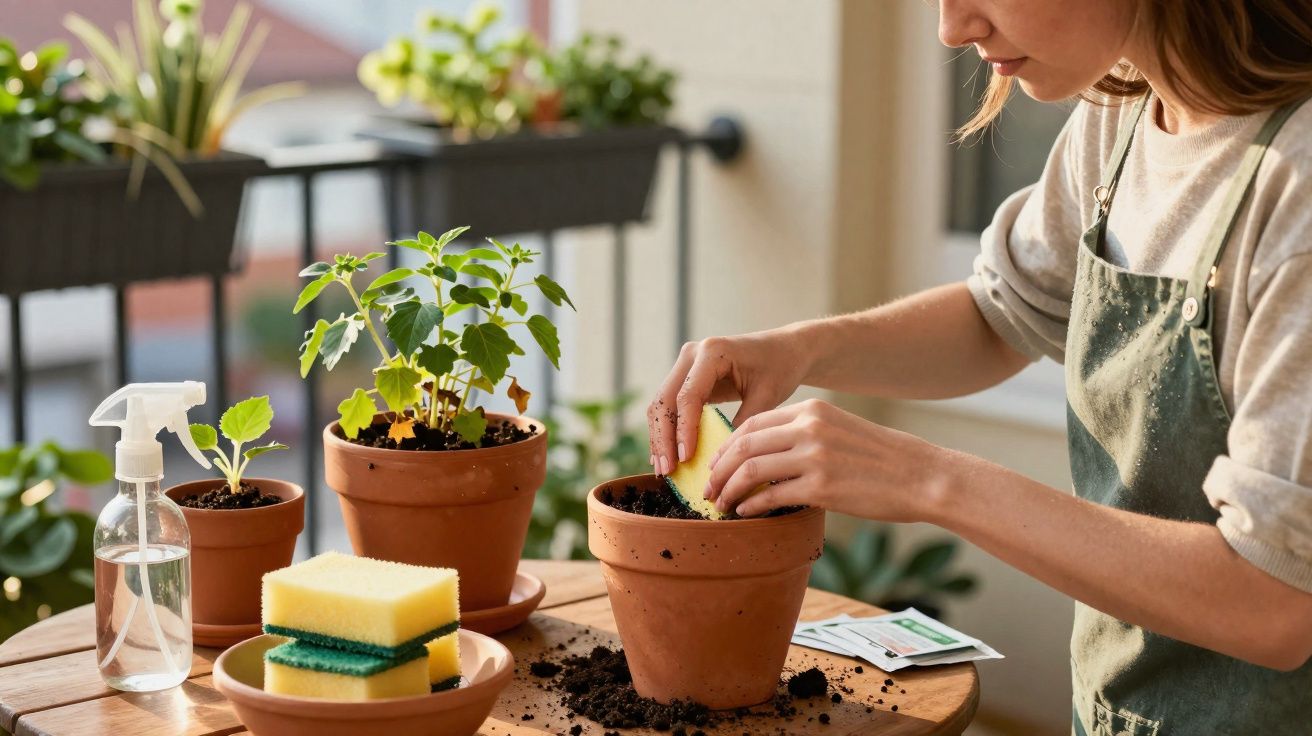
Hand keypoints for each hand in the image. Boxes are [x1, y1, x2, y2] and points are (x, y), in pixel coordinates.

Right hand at [646, 330, 808, 474]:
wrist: (783, 349)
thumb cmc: (779, 368)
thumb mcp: (767, 396)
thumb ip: (744, 424)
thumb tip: (722, 460)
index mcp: (713, 352)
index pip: (688, 396)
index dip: (684, 430)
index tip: (686, 459)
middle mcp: (692, 354)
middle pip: (665, 400)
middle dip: (664, 438)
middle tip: (667, 470)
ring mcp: (685, 364)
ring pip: (660, 404)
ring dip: (659, 438)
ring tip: (663, 469)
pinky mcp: (685, 376)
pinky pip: (668, 406)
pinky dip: (666, 431)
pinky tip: (666, 456)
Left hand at [704, 398, 956, 519]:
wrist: (922, 476)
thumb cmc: (882, 459)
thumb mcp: (840, 430)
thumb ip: (804, 435)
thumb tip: (765, 456)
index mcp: (811, 411)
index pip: (752, 424)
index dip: (727, 446)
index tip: (716, 465)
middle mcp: (809, 428)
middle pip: (743, 445)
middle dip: (718, 469)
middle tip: (708, 488)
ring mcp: (814, 457)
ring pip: (750, 471)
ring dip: (728, 490)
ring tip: (721, 505)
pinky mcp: (821, 487)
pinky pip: (770, 496)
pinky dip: (751, 507)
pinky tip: (746, 514)